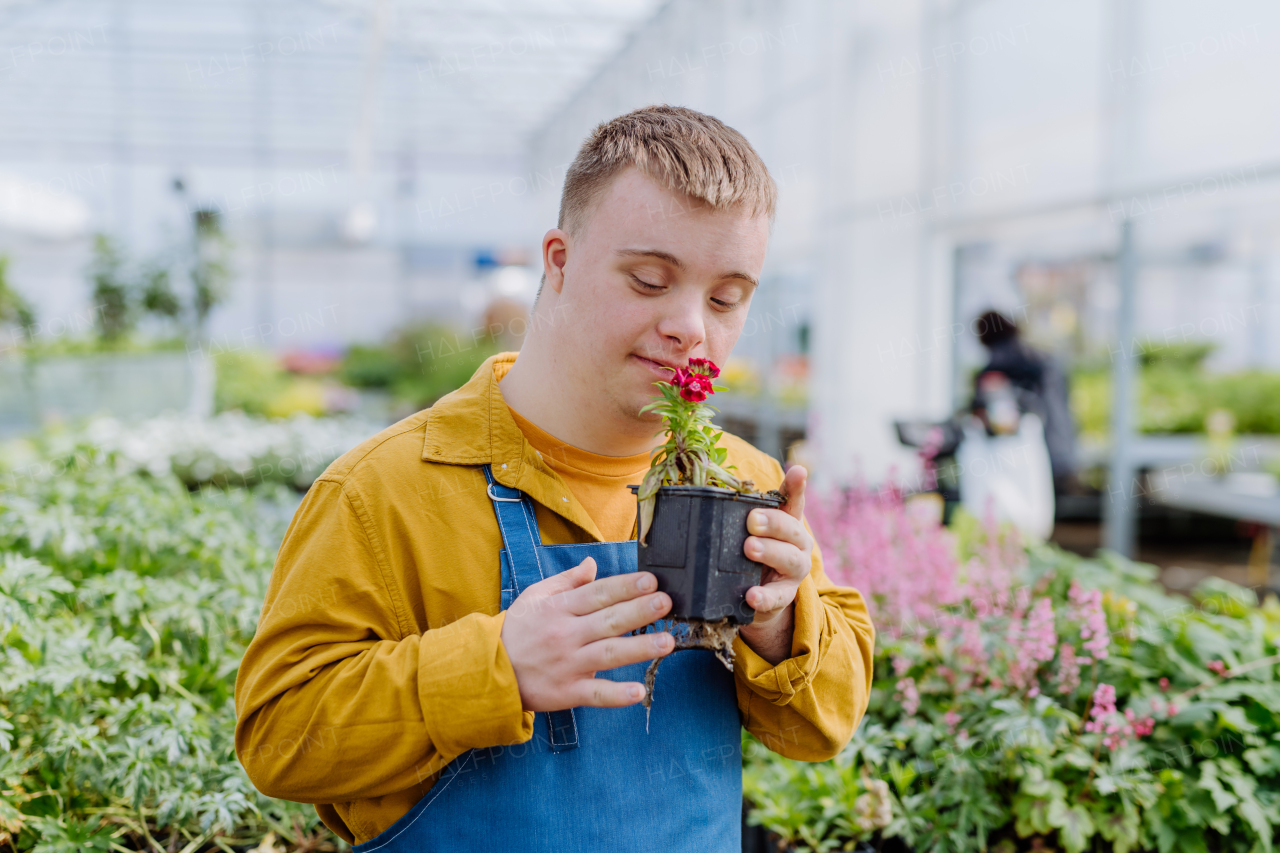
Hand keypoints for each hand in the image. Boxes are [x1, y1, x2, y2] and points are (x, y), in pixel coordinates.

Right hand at [500, 558, 674, 711]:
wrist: (487, 670)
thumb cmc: (516, 630)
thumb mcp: (535, 596)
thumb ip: (567, 581)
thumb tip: (593, 564)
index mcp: (560, 609)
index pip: (598, 594)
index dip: (625, 587)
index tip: (651, 581)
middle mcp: (566, 635)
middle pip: (608, 621)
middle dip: (639, 611)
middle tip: (665, 603)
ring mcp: (567, 664)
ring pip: (608, 654)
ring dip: (639, 649)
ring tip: (666, 642)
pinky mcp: (566, 692)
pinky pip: (595, 694)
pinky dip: (616, 694)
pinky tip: (638, 691)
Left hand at [739, 465, 813, 664]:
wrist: (754, 599)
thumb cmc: (747, 557)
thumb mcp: (743, 534)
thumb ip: (733, 516)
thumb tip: (698, 494)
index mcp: (786, 523)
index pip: (793, 501)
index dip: (796, 486)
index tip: (798, 471)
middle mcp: (796, 544)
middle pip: (792, 529)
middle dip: (773, 522)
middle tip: (752, 520)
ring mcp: (793, 571)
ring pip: (790, 559)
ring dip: (770, 552)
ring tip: (749, 548)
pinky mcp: (784, 597)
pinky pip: (777, 597)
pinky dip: (764, 596)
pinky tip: (751, 595)